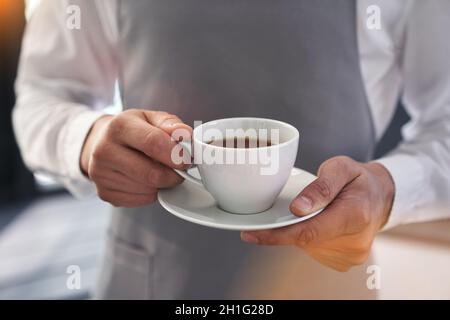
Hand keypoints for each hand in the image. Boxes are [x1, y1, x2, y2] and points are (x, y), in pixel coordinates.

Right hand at [80, 109, 191, 206]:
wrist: (102, 142)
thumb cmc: (132, 130)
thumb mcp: (151, 118)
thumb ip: (171, 125)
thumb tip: (186, 135)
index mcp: (119, 126)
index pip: (154, 143)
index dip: (176, 154)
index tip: (187, 159)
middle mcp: (105, 150)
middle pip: (151, 174)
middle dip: (173, 175)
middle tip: (179, 170)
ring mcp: (101, 173)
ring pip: (148, 189)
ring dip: (162, 184)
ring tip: (160, 170)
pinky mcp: (104, 192)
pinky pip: (140, 200)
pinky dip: (151, 193)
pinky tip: (147, 180)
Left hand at [241, 156, 394, 271]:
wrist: (381, 197)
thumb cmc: (359, 180)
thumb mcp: (341, 168)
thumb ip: (320, 187)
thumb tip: (297, 208)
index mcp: (355, 216)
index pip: (308, 232)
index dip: (277, 235)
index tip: (251, 234)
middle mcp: (354, 242)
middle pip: (305, 239)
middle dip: (285, 227)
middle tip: (275, 213)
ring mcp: (350, 255)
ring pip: (307, 246)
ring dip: (298, 230)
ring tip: (310, 212)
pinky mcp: (344, 261)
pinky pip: (314, 250)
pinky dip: (308, 237)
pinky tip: (316, 222)